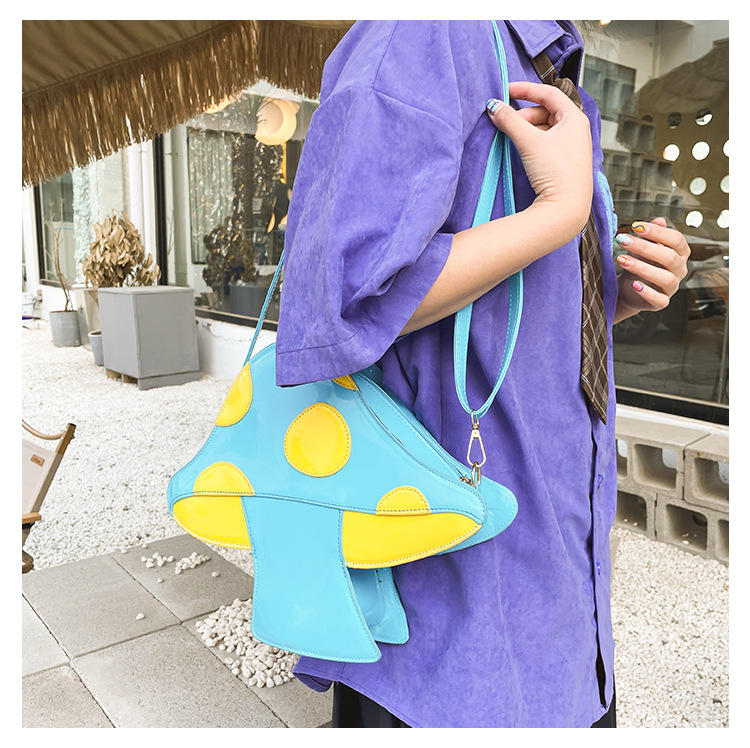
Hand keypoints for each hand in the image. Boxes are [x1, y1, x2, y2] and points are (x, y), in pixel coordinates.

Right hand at [485, 81, 592, 241]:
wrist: (566, 209)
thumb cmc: (556, 172)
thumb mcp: (529, 142)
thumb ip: (510, 121)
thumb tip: (494, 107)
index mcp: (575, 118)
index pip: (549, 93)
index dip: (526, 90)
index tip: (506, 90)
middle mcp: (577, 130)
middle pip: (546, 111)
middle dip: (524, 115)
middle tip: (507, 123)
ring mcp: (573, 147)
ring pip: (546, 128)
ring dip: (527, 130)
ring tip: (513, 138)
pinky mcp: (566, 164)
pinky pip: (547, 144)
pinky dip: (533, 142)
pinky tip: (523, 151)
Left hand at [613, 218, 690, 323]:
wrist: (628, 288)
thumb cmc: (639, 263)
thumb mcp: (641, 247)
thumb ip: (650, 235)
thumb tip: (659, 220)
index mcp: (679, 253)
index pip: (676, 239)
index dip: (657, 232)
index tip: (635, 226)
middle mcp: (680, 269)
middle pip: (669, 257)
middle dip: (644, 247)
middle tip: (622, 240)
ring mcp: (672, 287)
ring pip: (665, 278)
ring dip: (642, 268)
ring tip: (622, 260)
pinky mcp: (661, 302)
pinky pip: (660, 299)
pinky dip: (648, 292)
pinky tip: (635, 284)